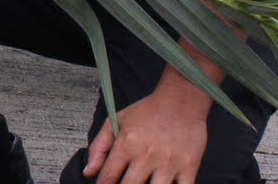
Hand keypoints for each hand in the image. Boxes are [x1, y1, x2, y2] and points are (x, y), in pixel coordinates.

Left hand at [83, 83, 207, 183]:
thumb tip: (88, 173)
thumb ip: (99, 147)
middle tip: (125, 183)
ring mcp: (168, 163)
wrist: (181, 101)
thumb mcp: (116, 122)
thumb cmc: (146, 112)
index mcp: (127, 144)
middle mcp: (146, 155)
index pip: (108, 177)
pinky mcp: (189, 168)